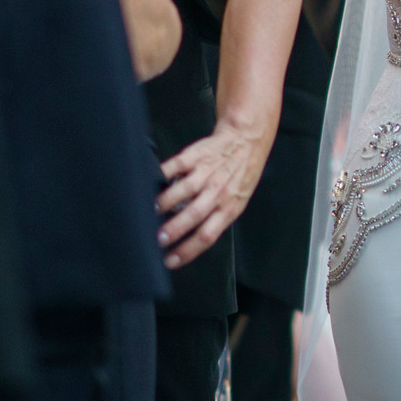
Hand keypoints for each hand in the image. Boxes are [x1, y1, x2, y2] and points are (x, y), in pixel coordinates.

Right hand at [157, 123, 273, 269]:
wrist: (246, 140)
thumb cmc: (239, 175)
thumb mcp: (236, 201)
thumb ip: (215, 217)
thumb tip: (188, 236)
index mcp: (229, 208)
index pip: (207, 236)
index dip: (187, 251)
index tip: (170, 260)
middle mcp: (218, 192)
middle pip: (194, 215)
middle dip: (174, 230)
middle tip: (159, 238)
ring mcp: (207, 173)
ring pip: (184, 191)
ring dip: (165, 203)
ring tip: (153, 210)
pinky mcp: (196, 155)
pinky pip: (175, 166)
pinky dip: (163, 175)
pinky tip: (154, 182)